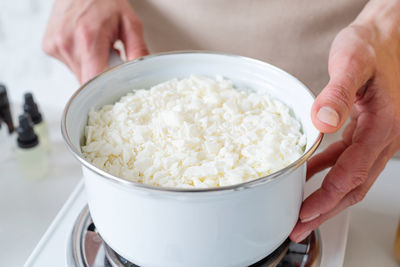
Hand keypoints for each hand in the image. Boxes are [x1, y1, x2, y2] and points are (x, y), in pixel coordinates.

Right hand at [42, 0, 147, 83]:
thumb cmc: (104, 0)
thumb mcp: (130, 23)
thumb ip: (138, 50)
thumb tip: (142, 72)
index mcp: (88, 38)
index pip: (92, 81)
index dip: (104, 89)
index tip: (114, 89)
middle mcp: (68, 43)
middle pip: (86, 81)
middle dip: (100, 75)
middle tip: (109, 56)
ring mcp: (55, 46)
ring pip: (78, 74)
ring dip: (90, 66)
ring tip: (96, 46)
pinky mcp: (49, 47)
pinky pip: (69, 65)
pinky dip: (80, 60)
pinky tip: (84, 44)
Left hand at [290, 0, 399, 241]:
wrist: (390, 33)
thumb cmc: (375, 44)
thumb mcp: (353, 62)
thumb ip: (338, 92)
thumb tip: (323, 121)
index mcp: (383, 126)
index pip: (352, 175)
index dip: (327, 199)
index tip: (305, 214)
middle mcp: (383, 137)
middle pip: (353, 187)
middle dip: (325, 211)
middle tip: (299, 227)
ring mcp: (377, 135)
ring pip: (351, 177)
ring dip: (327, 197)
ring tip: (302, 212)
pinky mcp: (367, 129)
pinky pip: (348, 159)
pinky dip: (328, 171)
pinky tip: (310, 175)